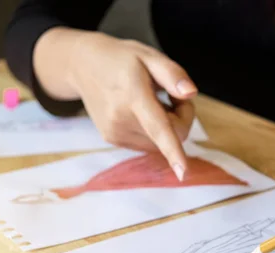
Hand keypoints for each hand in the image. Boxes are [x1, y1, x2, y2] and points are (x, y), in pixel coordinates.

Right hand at [67, 33, 196, 178]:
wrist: (83, 65)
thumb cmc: (122, 59)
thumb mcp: (149, 56)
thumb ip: (172, 74)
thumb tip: (191, 93)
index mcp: (134, 96)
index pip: (158, 128)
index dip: (173, 151)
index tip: (183, 174)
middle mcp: (122, 120)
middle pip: (173, 134)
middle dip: (182, 116)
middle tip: (171, 94)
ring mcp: (116, 133)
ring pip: (162, 142)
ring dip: (168, 125)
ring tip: (153, 100)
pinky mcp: (113, 140)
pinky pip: (150, 143)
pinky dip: (155, 131)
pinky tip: (141, 111)